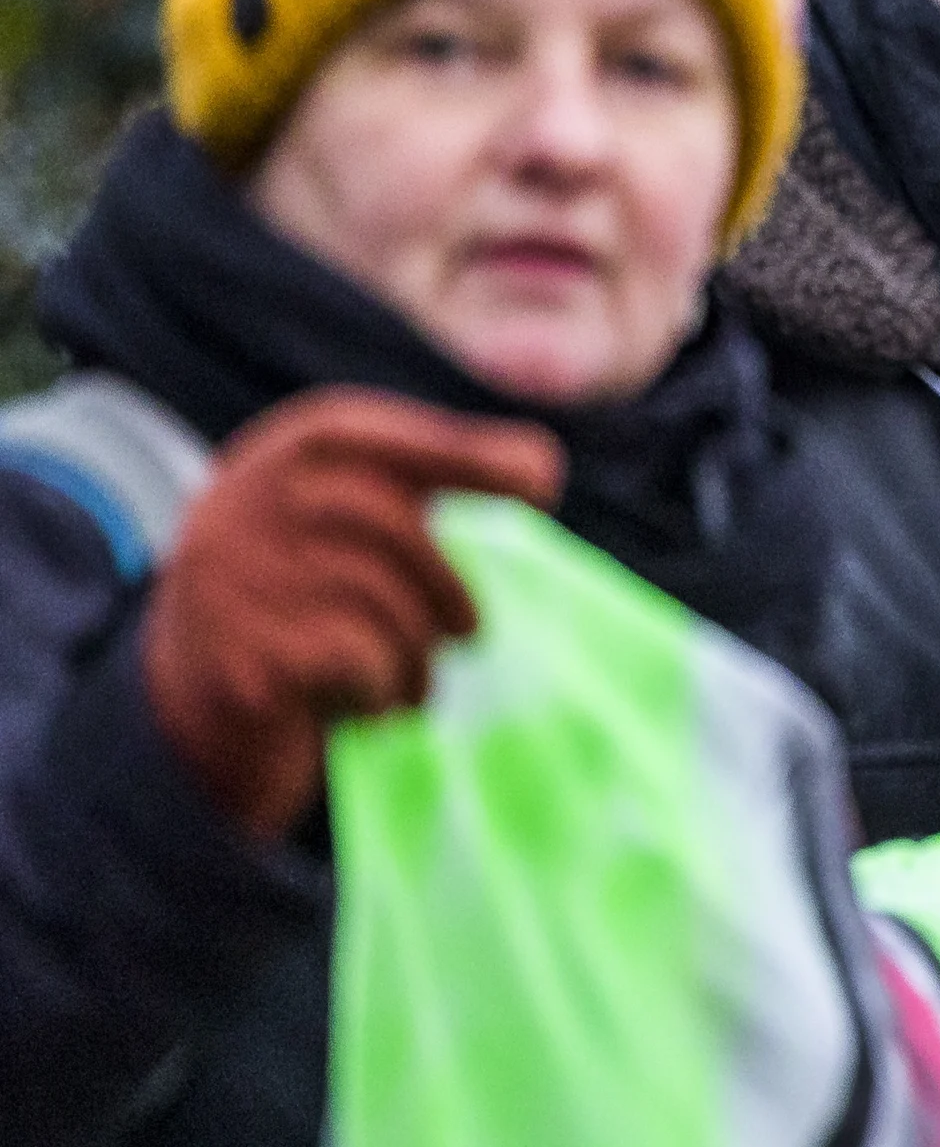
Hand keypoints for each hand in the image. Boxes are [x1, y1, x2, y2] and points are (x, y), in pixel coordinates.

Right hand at [140, 388, 563, 836]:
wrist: (188, 713)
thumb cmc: (300, 604)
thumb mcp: (345, 526)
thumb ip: (425, 483)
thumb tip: (541, 463)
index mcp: (276, 460)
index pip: (367, 433)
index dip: (463, 452)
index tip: (544, 482)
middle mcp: (240, 508)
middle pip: (391, 527)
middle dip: (449, 590)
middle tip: (471, 633)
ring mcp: (230, 584)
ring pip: (381, 602)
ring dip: (417, 656)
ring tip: (414, 682)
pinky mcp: (240, 660)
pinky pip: (358, 661)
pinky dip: (384, 689)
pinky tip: (369, 704)